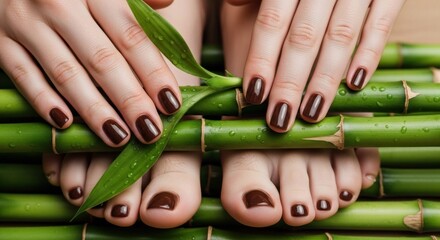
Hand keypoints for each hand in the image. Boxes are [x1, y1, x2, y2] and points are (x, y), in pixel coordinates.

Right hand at [0, 0, 179, 146]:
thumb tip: (169, 3)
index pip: (131, 37)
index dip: (153, 72)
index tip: (171, 103)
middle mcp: (59, 4)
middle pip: (102, 60)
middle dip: (129, 100)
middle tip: (150, 131)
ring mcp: (25, 22)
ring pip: (65, 74)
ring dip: (94, 110)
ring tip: (118, 137)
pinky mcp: (0, 40)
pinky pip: (23, 75)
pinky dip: (43, 101)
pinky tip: (65, 124)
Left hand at [226, 0, 404, 131]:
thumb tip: (232, 3)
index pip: (271, 23)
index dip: (262, 60)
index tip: (254, 95)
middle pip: (303, 37)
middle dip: (290, 82)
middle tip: (279, 120)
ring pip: (340, 37)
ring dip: (324, 79)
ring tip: (311, 114)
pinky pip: (380, 24)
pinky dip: (369, 55)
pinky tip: (355, 84)